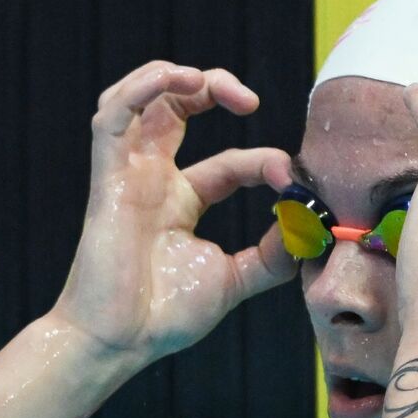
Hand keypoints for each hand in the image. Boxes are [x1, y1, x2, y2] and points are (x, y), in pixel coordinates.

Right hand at [55, 62, 297, 361]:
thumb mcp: (236, 279)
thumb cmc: (165, 316)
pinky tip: (176, 78)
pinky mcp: (107, 177)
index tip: (290, 177)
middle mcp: (153, 180)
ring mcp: (128, 175)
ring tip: (206, 80)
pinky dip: (141, 87)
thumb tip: (310, 227)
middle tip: (250, 100)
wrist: (120, 341)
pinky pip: (112, 117)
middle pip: (176, 109)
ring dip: (172, 76)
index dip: (263, 162)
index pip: (230, 164)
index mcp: (181, 202)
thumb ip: (274, 254)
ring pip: (139, 99)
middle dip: (213, 88)